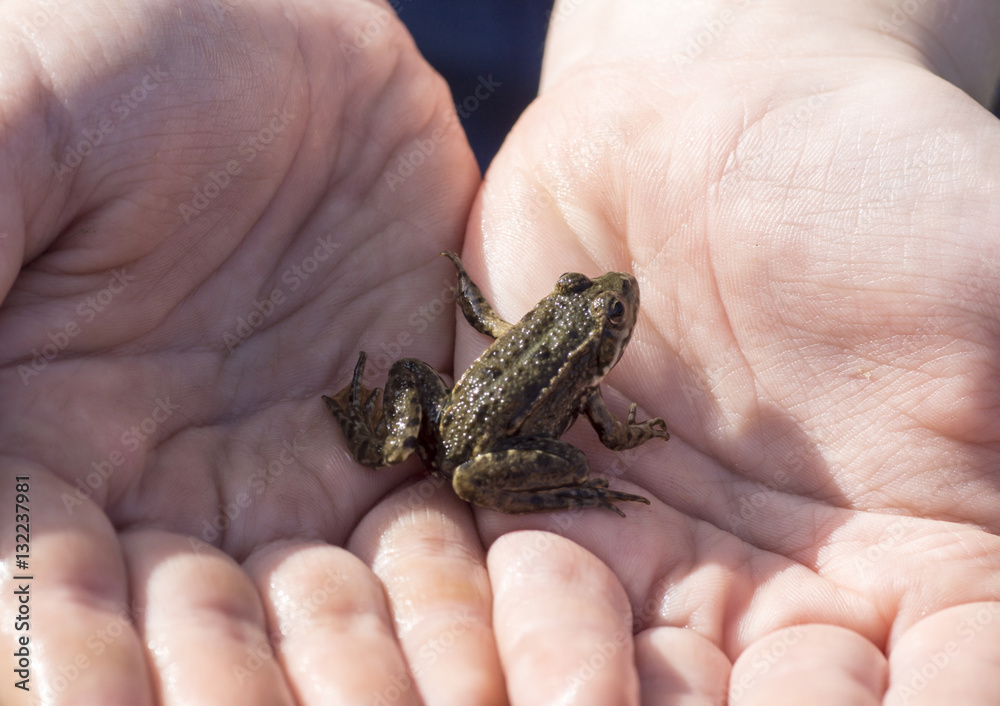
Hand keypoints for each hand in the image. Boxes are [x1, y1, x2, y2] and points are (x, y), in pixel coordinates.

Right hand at [0, 0, 487, 702]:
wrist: (266, 21)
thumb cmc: (103, 45)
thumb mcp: (6, 135)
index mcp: (33, 440)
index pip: (50, 592)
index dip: (81, 655)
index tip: (113, 700)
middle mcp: (157, 479)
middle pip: (195, 628)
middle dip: (239, 687)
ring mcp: (283, 460)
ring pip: (317, 602)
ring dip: (357, 667)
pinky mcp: (398, 424)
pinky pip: (423, 529)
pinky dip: (448, 592)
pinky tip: (480, 647)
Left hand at [461, 0, 999, 702]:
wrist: (720, 114)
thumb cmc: (883, 189)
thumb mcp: (993, 287)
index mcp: (917, 562)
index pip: (939, 676)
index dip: (928, 703)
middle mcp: (779, 580)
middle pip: (773, 702)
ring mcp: (658, 541)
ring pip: (637, 664)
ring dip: (606, 697)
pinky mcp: (543, 483)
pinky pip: (528, 573)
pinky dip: (525, 622)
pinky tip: (519, 669)